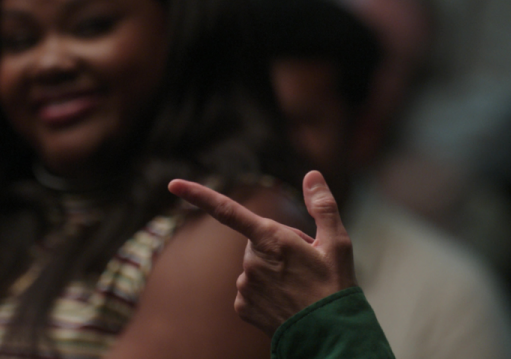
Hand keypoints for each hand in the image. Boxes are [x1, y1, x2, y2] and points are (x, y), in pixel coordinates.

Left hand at [168, 170, 357, 334]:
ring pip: (255, 265)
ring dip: (273, 270)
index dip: (199, 196)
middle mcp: (251, 261)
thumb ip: (322, 204)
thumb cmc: (335, 286)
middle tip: (305, 262)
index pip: (228, 211)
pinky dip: (265, 290)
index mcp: (272, 239)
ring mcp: (244, 285)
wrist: (328, 335)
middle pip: (258, 241)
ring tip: (299, 285)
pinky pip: (249, 288)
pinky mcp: (241, 307)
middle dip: (278, 246)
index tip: (173, 185)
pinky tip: (284, 300)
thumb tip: (311, 175)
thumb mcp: (337, 242)